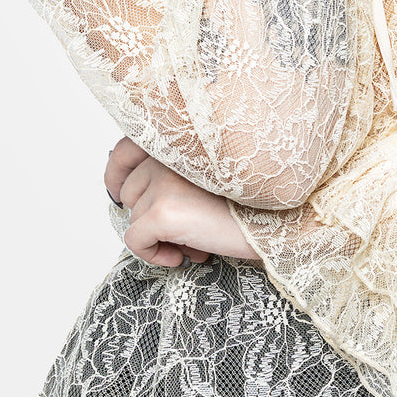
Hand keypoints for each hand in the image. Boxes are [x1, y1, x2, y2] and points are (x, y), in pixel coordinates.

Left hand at [104, 137, 262, 266]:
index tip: (119, 195)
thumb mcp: (207, 176)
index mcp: (177, 140)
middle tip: (186, 231)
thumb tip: (137, 198)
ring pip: (134, 218)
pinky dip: (152, 254)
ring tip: (194, 243)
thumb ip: (173, 174)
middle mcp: (166, 154)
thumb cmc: (251, 202)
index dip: (117, 176)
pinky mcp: (162, 212)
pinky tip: (182, 256)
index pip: (124, 150)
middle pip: (130, 191)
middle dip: (151, 216)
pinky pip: (135, 241)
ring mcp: (163, 182)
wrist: (279, 222)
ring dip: (158, 237)